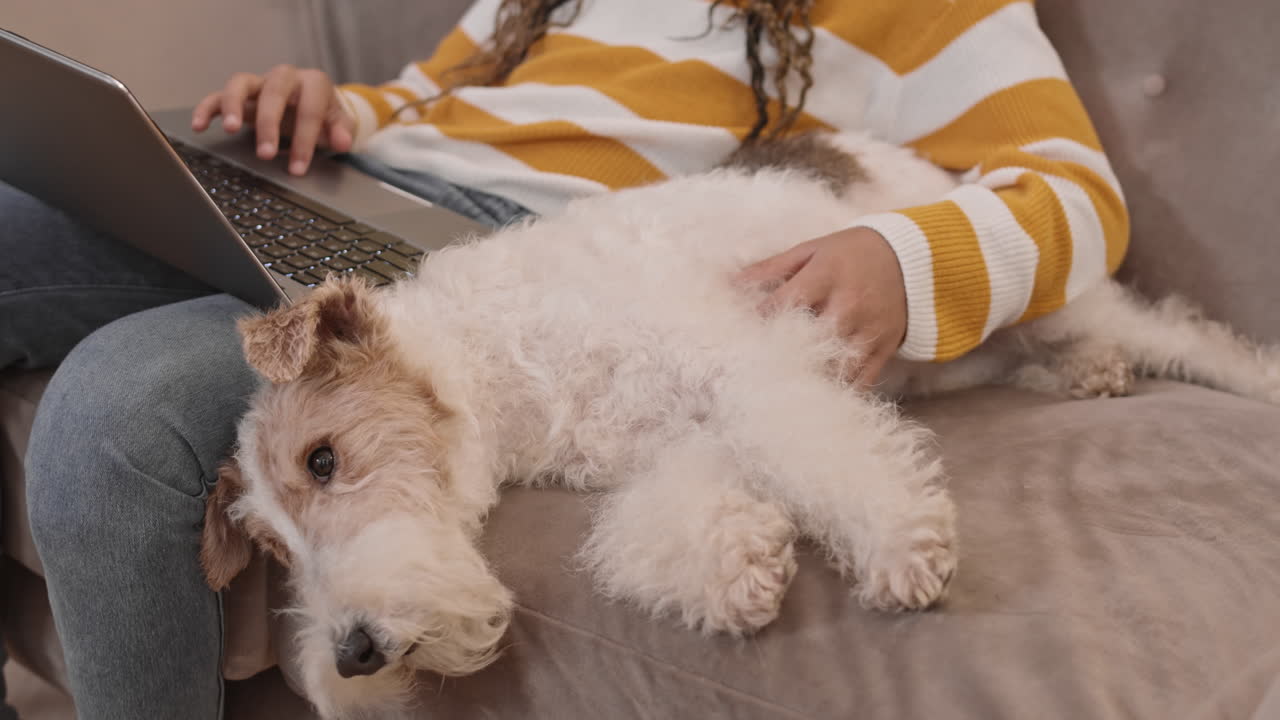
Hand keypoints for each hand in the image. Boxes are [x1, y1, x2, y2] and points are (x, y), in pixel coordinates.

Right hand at [191, 65, 355, 175]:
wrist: (314, 103)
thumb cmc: (325, 115)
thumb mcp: (339, 124)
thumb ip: (342, 132)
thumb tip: (343, 142)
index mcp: (313, 83)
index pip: (309, 109)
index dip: (304, 139)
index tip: (298, 167)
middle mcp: (285, 77)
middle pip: (273, 92)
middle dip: (269, 124)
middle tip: (265, 154)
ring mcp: (260, 82)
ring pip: (240, 83)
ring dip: (233, 105)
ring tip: (228, 129)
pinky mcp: (242, 93)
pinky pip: (219, 95)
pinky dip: (207, 107)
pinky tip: (199, 125)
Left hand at [734, 227, 907, 386]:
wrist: (913, 260)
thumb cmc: (851, 253)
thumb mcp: (811, 249)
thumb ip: (770, 269)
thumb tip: (729, 284)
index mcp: (826, 275)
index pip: (784, 304)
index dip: (758, 321)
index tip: (736, 334)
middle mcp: (848, 305)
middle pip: (808, 340)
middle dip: (779, 355)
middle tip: (751, 370)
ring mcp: (867, 331)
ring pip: (832, 366)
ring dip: (806, 379)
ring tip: (778, 391)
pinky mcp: (883, 351)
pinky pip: (858, 381)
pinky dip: (836, 391)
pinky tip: (814, 398)